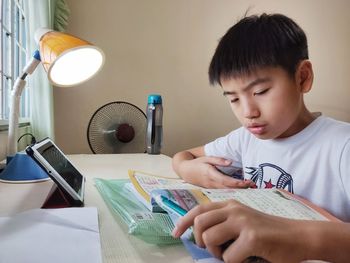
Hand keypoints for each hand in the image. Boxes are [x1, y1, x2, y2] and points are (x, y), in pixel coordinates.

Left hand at [172, 200, 307, 262]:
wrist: (298, 236)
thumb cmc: (269, 233)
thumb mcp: (243, 222)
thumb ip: (224, 224)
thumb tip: (200, 237)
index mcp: (230, 204)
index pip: (198, 210)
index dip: (183, 222)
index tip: (175, 234)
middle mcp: (234, 209)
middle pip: (199, 224)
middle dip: (200, 242)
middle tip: (216, 250)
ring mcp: (242, 222)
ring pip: (209, 240)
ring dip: (218, 253)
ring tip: (233, 254)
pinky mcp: (252, 237)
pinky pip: (228, 258)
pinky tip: (248, 258)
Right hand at [179, 156, 253, 188]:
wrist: (185, 171)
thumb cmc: (196, 163)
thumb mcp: (206, 158)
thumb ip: (218, 160)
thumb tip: (230, 162)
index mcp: (210, 173)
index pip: (225, 180)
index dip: (236, 183)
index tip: (246, 182)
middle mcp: (211, 182)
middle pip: (228, 187)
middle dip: (240, 187)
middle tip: (252, 184)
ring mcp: (211, 188)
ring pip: (226, 191)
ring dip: (238, 190)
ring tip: (249, 187)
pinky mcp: (211, 190)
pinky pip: (223, 192)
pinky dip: (232, 192)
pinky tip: (240, 190)